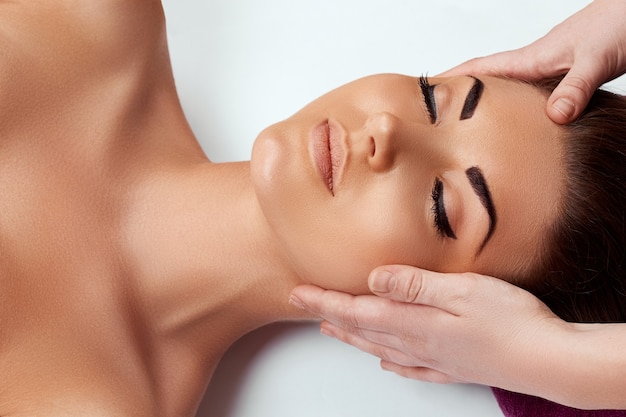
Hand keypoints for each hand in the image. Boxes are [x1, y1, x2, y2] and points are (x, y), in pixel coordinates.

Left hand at [289, 265, 568, 395]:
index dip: (324, 301)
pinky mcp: (453, 367)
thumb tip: (373, 279)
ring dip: (352, 336)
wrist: (549, 360)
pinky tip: (386, 362)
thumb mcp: (462, 290)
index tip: (297, 292)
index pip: (356, 310)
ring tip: (332, 329)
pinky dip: (390, 361)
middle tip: (303, 305)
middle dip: (329, 315)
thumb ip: (414, 285)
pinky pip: (411, 366)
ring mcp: (435, 359)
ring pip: (380, 346)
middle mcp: (418, 344)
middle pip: (362, 329)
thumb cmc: (511, 320)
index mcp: (415, 322)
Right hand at [440, 0, 625, 123]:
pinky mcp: (565, 76)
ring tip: (470, 127)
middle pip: (488, 81)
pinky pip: (532, 97)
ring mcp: (550, 70)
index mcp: (533, 59)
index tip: (424, 91)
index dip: (451, 78)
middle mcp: (536, 64)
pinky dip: (519, 110)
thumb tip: (553, 117)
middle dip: (461, 96)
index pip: (481, 68)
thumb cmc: (620, 24)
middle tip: (437, 119)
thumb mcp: (596, 60)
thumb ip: (575, 88)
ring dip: (489, 105)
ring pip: (509, 90)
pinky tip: (520, 123)